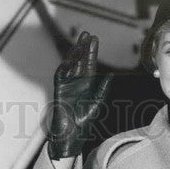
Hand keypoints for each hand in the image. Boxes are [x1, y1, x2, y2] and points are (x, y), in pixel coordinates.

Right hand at [48, 31, 112, 160]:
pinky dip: (65, 66)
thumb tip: (110, 76)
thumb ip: (102, 90)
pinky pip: (61, 75)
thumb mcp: (96, 104)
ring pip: (70, 65)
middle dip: (83, 48)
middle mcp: (76, 83)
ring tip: (80, 42)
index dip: (91, 52)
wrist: (71, 134)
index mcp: (87, 85)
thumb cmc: (83, 122)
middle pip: (80, 61)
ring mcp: (67, 85)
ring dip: (74, 54)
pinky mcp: (59, 90)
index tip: (95, 39)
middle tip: (87, 34)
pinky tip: (71, 58)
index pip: (89, 64)